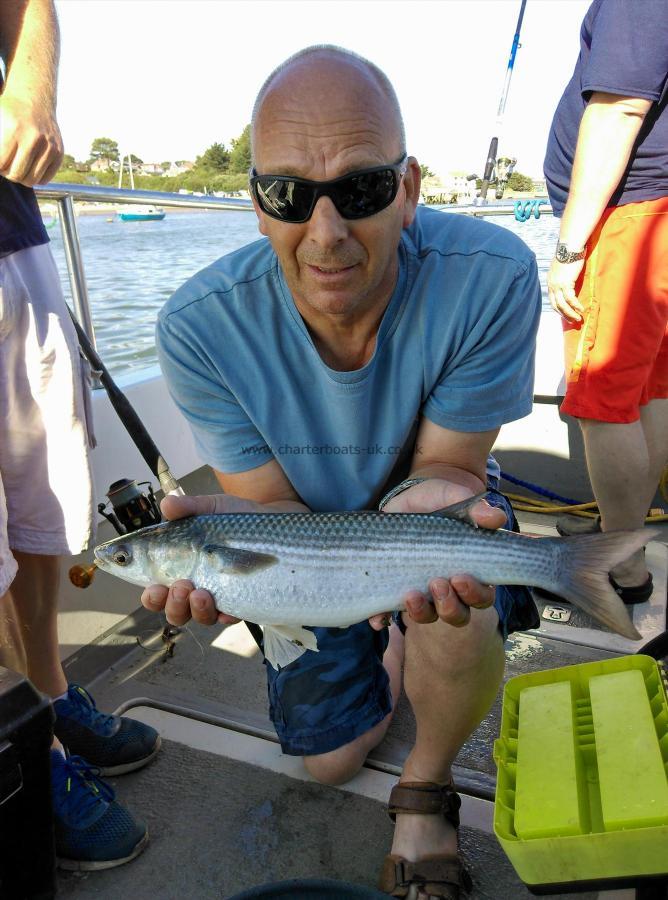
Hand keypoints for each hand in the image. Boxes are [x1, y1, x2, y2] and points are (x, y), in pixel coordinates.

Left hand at [0, 92, 63, 186]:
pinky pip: (44, 179)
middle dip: (8, 173)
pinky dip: (35, 177)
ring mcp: (49, 147)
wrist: (35, 100)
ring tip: (17, 166)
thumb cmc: (10, 112)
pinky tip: (30, 167)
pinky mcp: (59, 153)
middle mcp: (34, 139)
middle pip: (16, 175)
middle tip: (6, 166)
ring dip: (21, 177)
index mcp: (14, 130)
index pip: (1, 164)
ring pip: (31, 181)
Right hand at [140, 493, 259, 627]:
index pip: (158, 590)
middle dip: (172, 605)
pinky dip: (225, 615)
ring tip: (200, 592)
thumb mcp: (212, 508)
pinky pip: (230, 617)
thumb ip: (188, 507)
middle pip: (175, 611)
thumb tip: (168, 504)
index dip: (152, 596)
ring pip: (200, 617)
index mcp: (180, 569)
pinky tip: (224, 609)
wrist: (275, 524)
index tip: (153, 588)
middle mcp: (196, 587)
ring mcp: (219, 597)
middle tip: (180, 586)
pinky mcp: (243, 601)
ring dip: (195, 610)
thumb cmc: (237, 519)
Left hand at [368, 482, 504, 629]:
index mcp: (470, 570)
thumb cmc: (438, 499)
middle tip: (437, 583)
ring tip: (411, 595)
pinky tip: (379, 618)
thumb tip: (496, 518)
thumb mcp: (454, 497)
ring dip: (421, 612)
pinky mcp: (394, 588)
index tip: (461, 577)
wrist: (406, 497)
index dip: (475, 594)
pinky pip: (389, 614)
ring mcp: (421, 590)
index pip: (481, 596)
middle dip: (450, 606)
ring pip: (427, 616)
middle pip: (457, 614)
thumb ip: (476, 509)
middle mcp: (448, 586)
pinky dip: (384, 618)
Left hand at [547, 257, 584, 323]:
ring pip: (563, 304)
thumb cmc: (568, 254)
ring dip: (570, 313)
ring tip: (578, 319)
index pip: (552, 299)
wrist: (569, 247)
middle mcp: (551, 284)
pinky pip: (570, 298)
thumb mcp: (561, 267)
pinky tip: (581, 309)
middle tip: (572, 321)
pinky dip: (575, 305)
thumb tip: (567, 278)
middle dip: (564, 314)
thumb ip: (562, 275)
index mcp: (550, 281)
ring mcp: (557, 285)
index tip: (566, 314)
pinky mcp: (566, 283)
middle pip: (556, 305)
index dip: (559, 308)